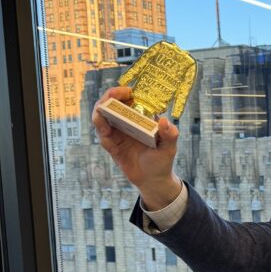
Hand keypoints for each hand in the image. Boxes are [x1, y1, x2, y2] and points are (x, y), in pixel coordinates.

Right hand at [92, 86, 181, 208]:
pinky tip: (106, 130)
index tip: (129, 91)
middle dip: (109, 97)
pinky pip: (103, 136)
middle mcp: (126, 123)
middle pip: (111, 105)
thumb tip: (163, 120)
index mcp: (140, 119)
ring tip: (103, 111)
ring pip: (102, 117)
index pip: (128, 100)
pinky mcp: (112, 146)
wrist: (153, 180)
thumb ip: (170, 135)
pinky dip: (102, 131)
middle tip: (114, 95)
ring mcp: (117, 134)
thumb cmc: (162, 160)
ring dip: (101, 112)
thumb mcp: (169, 147)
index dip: (124, 92)